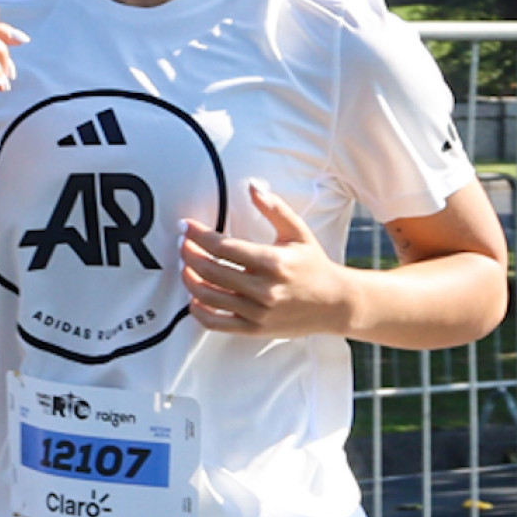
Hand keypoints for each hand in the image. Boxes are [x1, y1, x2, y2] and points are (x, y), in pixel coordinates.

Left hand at [182, 183, 350, 337]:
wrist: (335, 304)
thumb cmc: (314, 266)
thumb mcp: (298, 232)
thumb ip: (274, 208)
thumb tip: (253, 187)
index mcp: (273, 262)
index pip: (223, 246)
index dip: (198, 235)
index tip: (186, 226)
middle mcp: (263, 289)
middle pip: (210, 270)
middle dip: (188, 254)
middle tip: (182, 244)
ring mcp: (257, 312)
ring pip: (208, 297)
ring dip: (189, 280)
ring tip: (185, 266)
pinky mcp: (253, 330)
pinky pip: (215, 323)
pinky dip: (198, 311)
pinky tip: (194, 298)